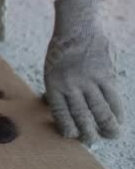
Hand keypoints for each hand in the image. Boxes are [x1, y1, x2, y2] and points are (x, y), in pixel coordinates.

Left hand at [43, 0, 123, 143]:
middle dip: (88, 133)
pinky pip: (114, 98)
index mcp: (54, 84)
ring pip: (102, 110)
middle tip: (92, 140)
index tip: (73, 136)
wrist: (77, 28)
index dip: (68, 128)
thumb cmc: (61, 52)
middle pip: (82, 116)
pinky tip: (119, 120)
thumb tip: (61, 115)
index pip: (61, 113)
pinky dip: (118, 112)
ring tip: (110, 135)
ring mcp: (90, 80)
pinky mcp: (106, 75)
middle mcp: (71, 84)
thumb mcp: (50, 71)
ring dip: (108, 127)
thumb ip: (56, 92)